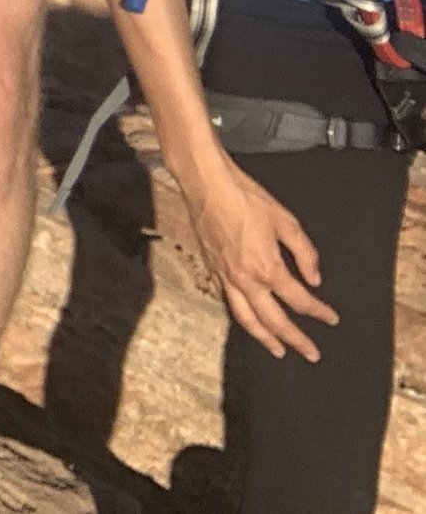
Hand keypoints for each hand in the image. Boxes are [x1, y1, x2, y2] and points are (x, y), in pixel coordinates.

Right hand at [183, 153, 337, 360]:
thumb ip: (305, 253)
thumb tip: (314, 277)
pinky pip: (228, 301)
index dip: (319, 312)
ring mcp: (225, 276)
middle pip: (273, 320)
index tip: (331, 319)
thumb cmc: (245, 198)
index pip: (300, 300)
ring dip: (264, 338)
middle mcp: (246, 279)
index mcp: (268, 267)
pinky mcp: (211, 268)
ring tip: (278, 350)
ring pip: (246, 318)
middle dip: (295, 339)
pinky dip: (241, 316)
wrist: (206, 184)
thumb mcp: (286, 221)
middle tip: (310, 353)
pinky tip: (248, 319)